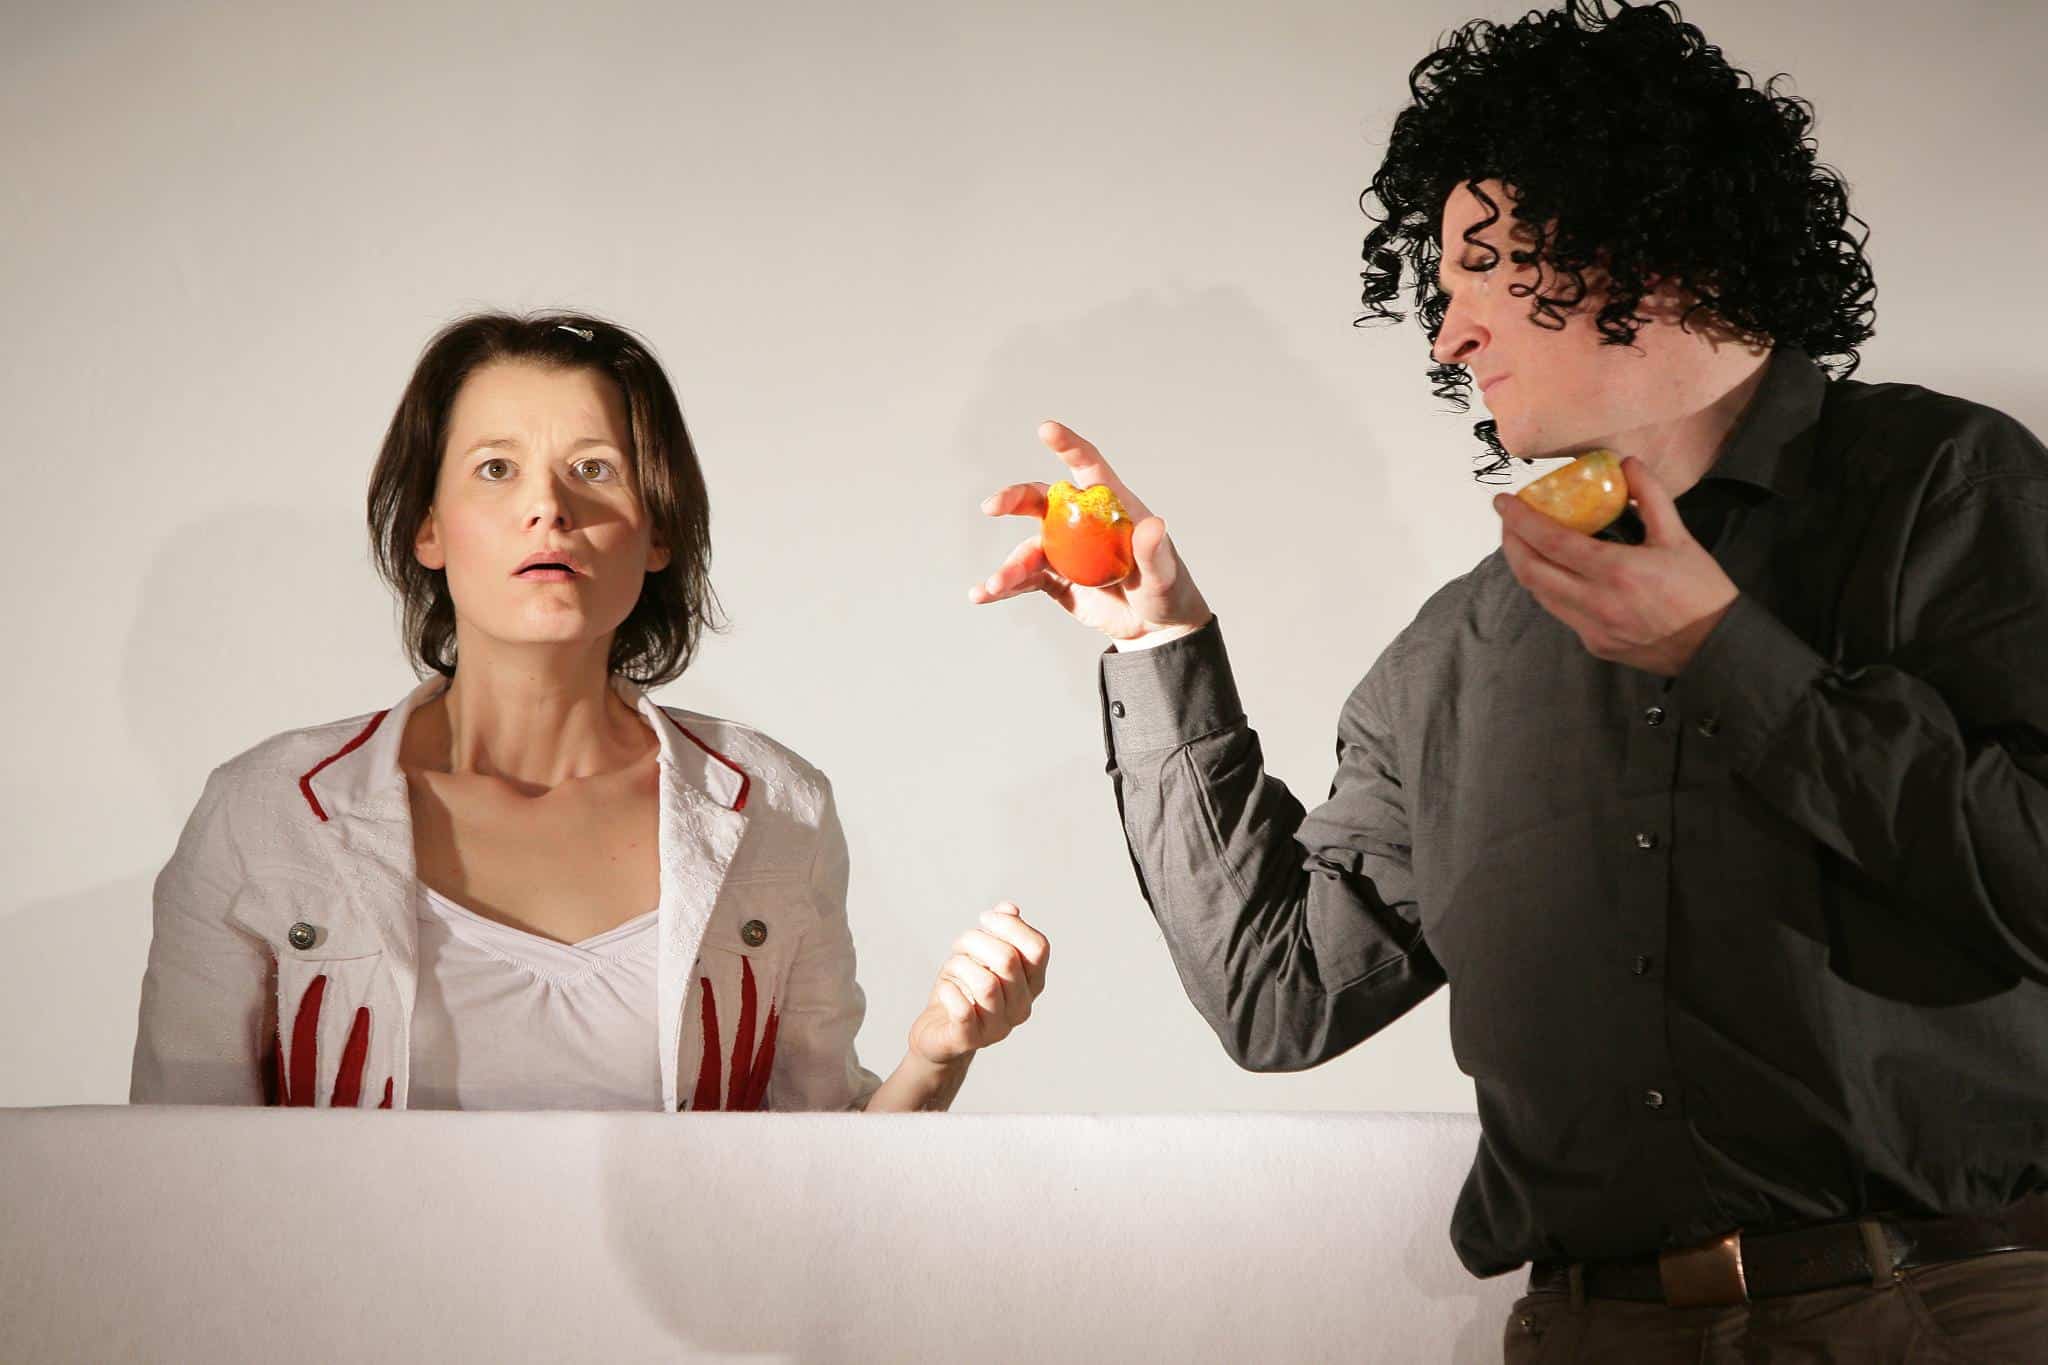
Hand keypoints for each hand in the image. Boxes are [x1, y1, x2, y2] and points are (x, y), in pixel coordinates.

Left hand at [908, 902, 1049, 1065]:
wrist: (939, 1032)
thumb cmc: (963, 989)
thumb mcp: (980, 954)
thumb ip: (999, 932)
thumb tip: (1009, 908)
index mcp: (1032, 983)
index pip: (1038, 948)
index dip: (1010, 925)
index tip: (985, 919)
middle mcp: (1022, 1007)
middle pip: (1008, 960)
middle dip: (976, 941)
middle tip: (961, 944)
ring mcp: (998, 1027)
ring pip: (986, 984)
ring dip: (960, 965)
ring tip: (952, 968)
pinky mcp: (969, 1039)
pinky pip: (963, 1010)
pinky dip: (949, 991)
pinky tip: (945, 989)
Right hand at [970, 420, 1213, 649]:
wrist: (1154, 628)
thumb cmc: (1168, 591)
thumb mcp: (1165, 574)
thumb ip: (1155, 552)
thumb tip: (1153, 526)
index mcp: (1110, 509)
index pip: (1088, 469)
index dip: (1068, 448)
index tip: (1046, 429)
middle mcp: (1080, 524)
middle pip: (1041, 500)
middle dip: (1015, 499)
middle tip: (993, 506)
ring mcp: (1064, 552)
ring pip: (1028, 549)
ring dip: (1009, 566)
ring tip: (995, 585)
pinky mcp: (1054, 580)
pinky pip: (1023, 579)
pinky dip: (1002, 587)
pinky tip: (982, 595)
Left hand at [1494, 455, 1737, 677]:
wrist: (1716, 647)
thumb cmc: (1701, 591)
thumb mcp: (1679, 537)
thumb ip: (1650, 497)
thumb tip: (1626, 465)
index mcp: (1616, 571)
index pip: (1552, 542)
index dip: (1521, 521)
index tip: (1503, 503)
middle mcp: (1595, 602)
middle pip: (1531, 572)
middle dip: (1511, 543)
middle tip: (1509, 521)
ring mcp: (1591, 628)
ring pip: (1541, 595)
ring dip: (1527, 567)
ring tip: (1526, 543)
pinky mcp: (1594, 644)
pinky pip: (1561, 612)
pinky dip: (1551, 588)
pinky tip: (1558, 572)